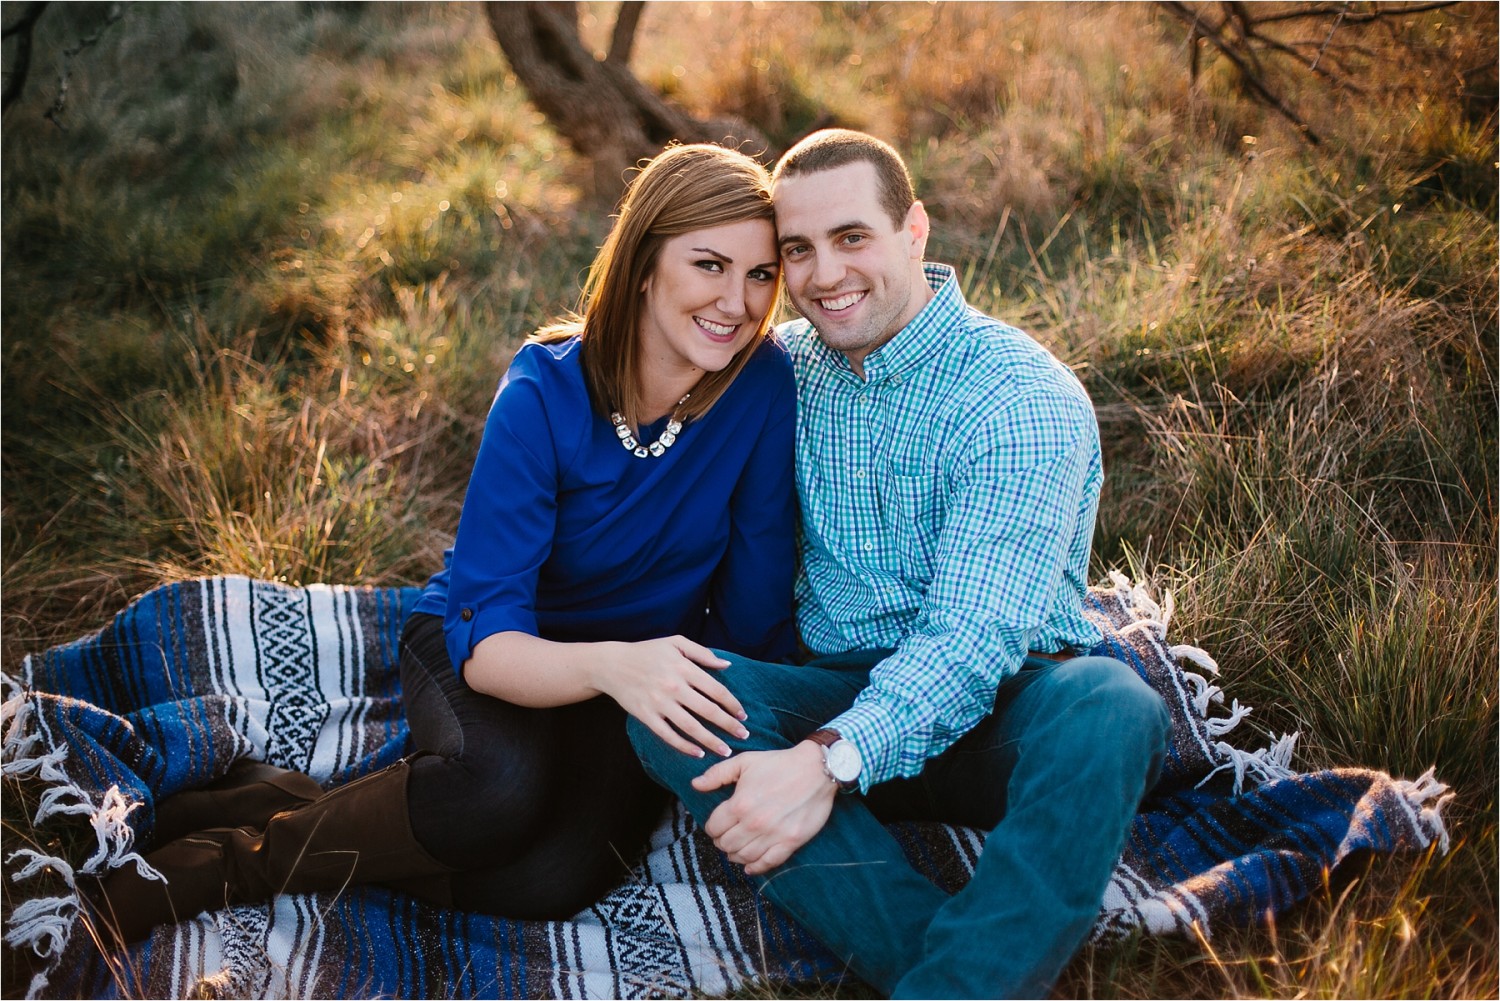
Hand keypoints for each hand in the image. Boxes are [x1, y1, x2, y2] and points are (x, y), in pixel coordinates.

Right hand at [593, 636, 748, 757]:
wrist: (612, 664)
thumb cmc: (647, 652)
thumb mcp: (676, 642)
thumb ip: (702, 653)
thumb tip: (726, 666)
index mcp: (684, 668)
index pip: (716, 690)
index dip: (733, 705)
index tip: (743, 715)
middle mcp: (674, 686)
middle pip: (708, 710)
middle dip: (729, 725)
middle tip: (744, 736)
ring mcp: (659, 703)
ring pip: (691, 726)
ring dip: (711, 741)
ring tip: (725, 751)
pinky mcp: (646, 716)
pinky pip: (668, 735)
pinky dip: (684, 746)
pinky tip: (697, 753)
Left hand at [694, 742, 835, 874]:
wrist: (816, 769)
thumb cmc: (779, 763)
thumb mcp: (745, 761)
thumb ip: (717, 774)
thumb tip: (695, 784)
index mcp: (740, 804)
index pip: (714, 827)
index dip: (712, 827)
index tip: (717, 825)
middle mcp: (754, 823)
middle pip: (726, 845)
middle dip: (722, 841)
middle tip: (726, 836)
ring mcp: (773, 835)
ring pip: (744, 857)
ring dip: (735, 855)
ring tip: (736, 849)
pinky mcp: (790, 842)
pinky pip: (768, 863)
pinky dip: (755, 868)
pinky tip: (750, 866)